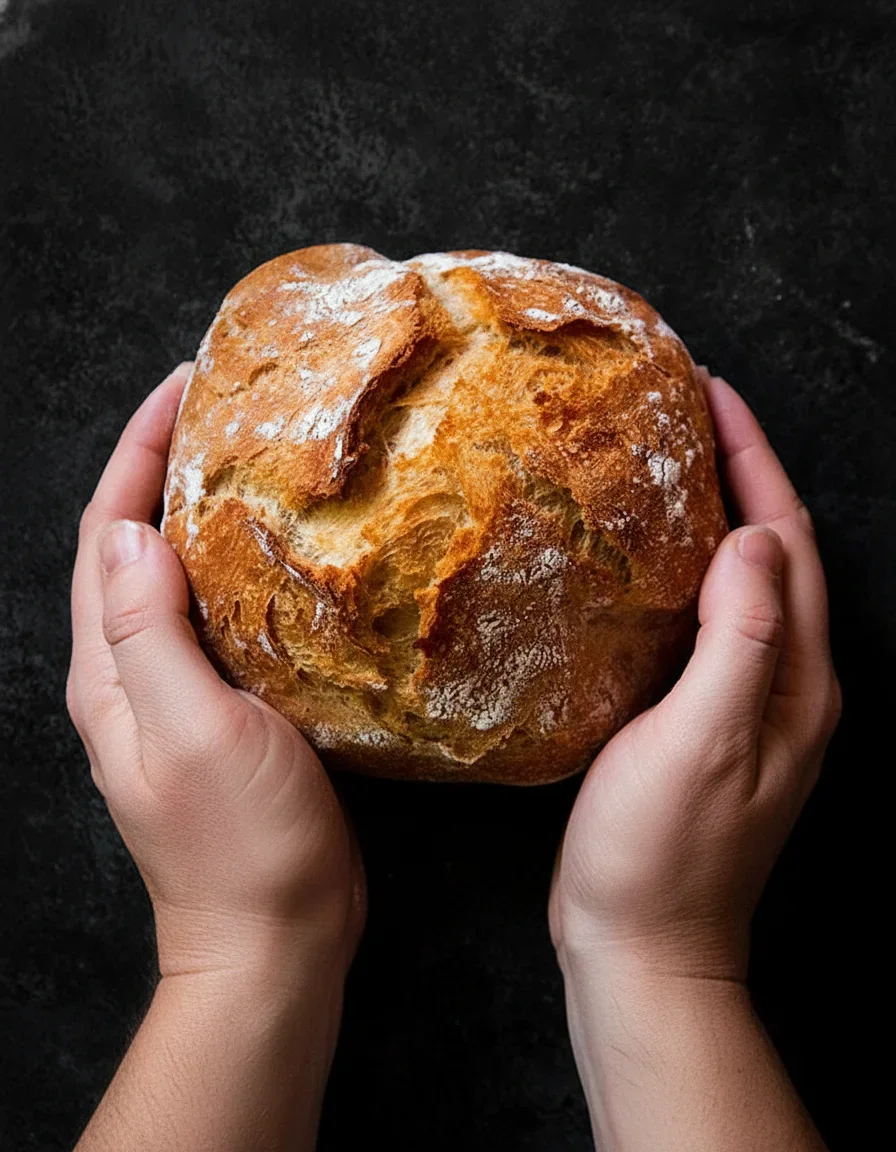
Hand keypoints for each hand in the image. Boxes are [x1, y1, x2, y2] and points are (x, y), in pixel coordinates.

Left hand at [67, 364, 364, 984]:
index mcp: (110, 671)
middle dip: (165, 467)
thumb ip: (149, 633)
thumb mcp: (191, 729)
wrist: (276, 937)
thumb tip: (125, 532)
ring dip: (205, 512)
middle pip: (134, 546)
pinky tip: (287, 555)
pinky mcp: (231, 712)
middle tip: (223, 408)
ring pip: (181, 579)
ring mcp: (181, 695)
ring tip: (256, 459)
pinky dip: (245, 570)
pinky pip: (226, 619)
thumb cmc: (238, 844)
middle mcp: (134, 674)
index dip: (135, 454)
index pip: (105, 537)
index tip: (180, 388)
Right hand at [550, 369, 840, 981]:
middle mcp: (784, 684)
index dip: (755, 461)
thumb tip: (748, 539)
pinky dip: (683, 572)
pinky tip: (643, 562)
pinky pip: (705, 621)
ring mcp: (745, 703)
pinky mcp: (702, 720)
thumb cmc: (663, 852)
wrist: (641, 944)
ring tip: (668, 466)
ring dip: (715, 516)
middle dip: (742, 473)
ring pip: (740, 583)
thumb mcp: (703, 739)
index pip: (786, 542)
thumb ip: (737, 638)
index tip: (713, 394)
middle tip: (688, 413)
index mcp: (795, 679)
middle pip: (774, 553)